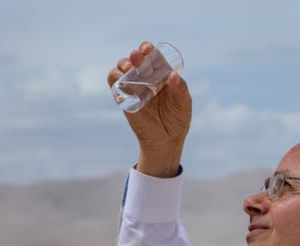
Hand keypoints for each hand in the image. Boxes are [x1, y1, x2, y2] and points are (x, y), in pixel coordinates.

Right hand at [107, 41, 191, 177]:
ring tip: (130, 68)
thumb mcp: (184, 104)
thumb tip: (173, 75)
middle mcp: (146, 79)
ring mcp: (134, 88)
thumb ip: (180, 89)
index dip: (148, 49)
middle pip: (135, 60)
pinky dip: (115, 78)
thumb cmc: (178, 121)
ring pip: (122, 69)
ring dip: (123, 64)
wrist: (167, 141)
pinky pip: (115, 84)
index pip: (152, 57)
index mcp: (161, 75)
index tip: (148, 49)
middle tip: (138, 57)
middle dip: (135, 55)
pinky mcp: (124, 100)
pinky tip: (123, 79)